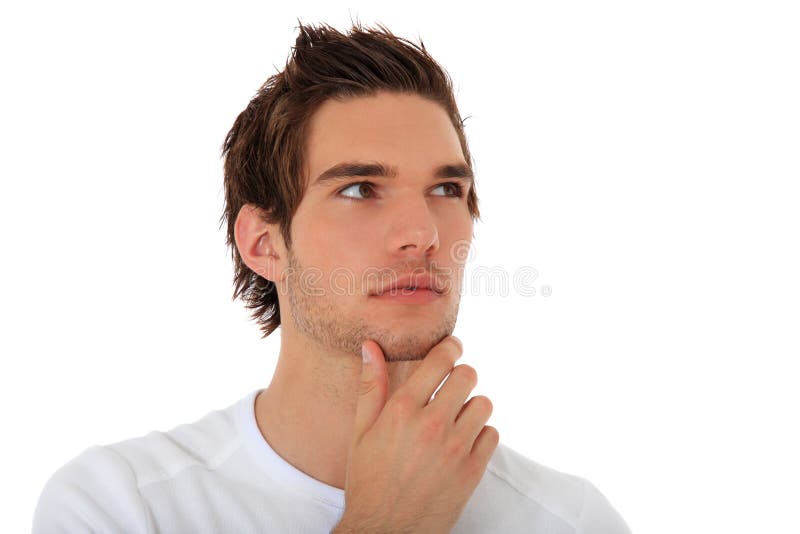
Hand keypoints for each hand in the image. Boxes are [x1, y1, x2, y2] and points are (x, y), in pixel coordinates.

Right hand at [333, 335, 498, 533]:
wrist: (385, 531)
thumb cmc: (368, 479)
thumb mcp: (361, 431)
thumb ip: (371, 386)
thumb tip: (371, 347)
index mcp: (402, 410)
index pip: (441, 360)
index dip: (451, 347)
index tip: (453, 348)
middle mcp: (431, 425)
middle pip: (468, 376)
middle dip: (461, 376)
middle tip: (451, 387)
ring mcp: (454, 449)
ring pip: (484, 404)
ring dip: (472, 407)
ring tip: (455, 418)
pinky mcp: (471, 471)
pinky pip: (491, 434)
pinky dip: (480, 435)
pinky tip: (462, 442)